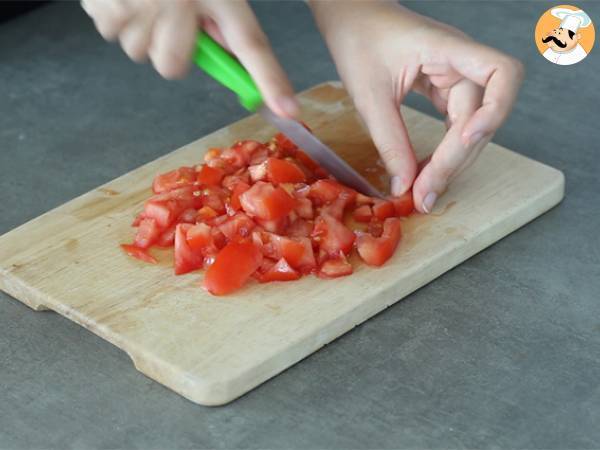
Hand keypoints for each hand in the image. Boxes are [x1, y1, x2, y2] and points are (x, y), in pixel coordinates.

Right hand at [81, 0, 298, 117]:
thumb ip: (222, 16)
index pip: (251, 44)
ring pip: (137, 51)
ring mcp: (137, 2)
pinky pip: (109, 32)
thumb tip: (221, 52)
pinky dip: (114, 17)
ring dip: (140, 32)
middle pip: (171, 66)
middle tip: (169, 18)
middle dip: (170, 51)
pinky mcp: (103, 2)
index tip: (287, 110)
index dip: (270, 81)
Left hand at [310, 0, 523, 212]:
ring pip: (471, 128)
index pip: (503, 73)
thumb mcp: (369, 94)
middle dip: (456, 159)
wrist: (351, 17)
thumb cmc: (358, 39)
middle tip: (426, 195)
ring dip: (452, 162)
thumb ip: (389, 141)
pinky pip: (455, 126)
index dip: (496, 111)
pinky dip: (443, 152)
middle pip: (482, 117)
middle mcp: (462, 63)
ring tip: (425, 192)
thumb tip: (404, 186)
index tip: (465, 140)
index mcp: (450, 48)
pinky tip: (425, 173)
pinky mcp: (445, 89)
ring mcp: (456, 76)